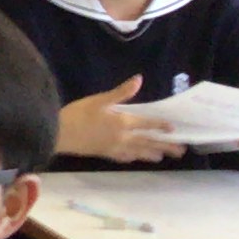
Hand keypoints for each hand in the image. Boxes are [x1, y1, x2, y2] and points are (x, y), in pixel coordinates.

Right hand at [56, 75, 170, 164]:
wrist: (57, 134)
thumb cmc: (77, 114)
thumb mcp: (98, 100)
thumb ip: (120, 92)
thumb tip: (139, 79)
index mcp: (122, 122)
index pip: (147, 124)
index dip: (161, 126)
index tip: (174, 129)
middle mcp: (122, 137)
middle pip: (147, 142)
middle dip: (165, 145)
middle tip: (180, 151)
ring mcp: (113, 147)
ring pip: (138, 152)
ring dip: (152, 153)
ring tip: (163, 156)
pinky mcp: (104, 153)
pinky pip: (123, 157)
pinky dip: (133, 157)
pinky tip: (136, 158)